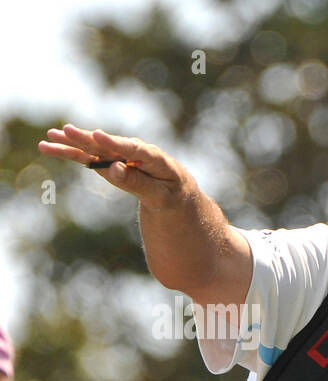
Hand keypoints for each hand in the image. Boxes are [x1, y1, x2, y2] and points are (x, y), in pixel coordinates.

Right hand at [38, 124, 191, 211]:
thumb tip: (115, 169)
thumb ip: (140, 183)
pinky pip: (87, 156)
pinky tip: (48, 147)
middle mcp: (133, 151)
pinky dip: (69, 152)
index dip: (115, 143)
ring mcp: (118, 154)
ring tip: (50, 136)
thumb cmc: (171, 193)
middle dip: (86, 138)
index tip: (97, 135)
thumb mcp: (162, 195)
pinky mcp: (107, 160)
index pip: (134, 149)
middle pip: (108, 145)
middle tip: (66, 130)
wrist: (173, 191)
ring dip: (71, 143)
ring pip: (93, 148)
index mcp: (155, 158)